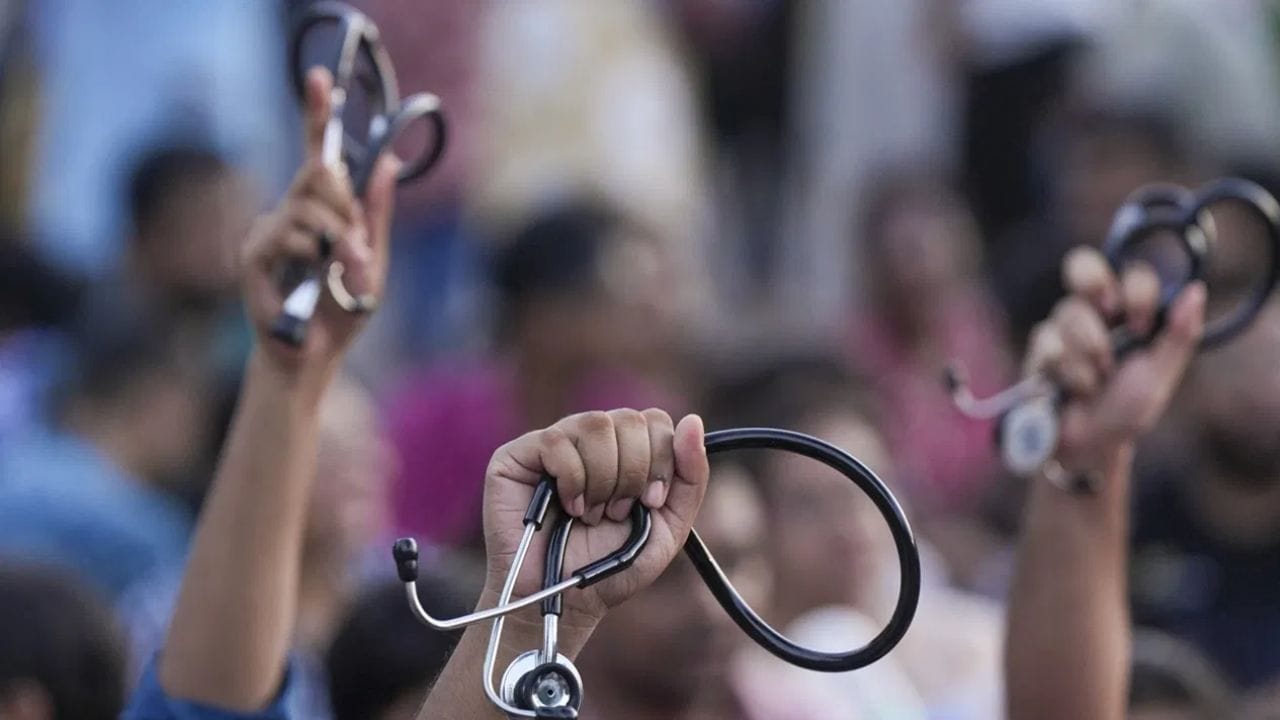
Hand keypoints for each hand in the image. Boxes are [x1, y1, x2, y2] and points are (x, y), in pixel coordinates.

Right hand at [241, 67, 398, 372]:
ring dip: (337, 239)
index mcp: (320, 213)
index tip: (320, 79)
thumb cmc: (341, 312)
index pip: (318, 156)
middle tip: (357, 244)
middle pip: (317, 173)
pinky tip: (310, 279)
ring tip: (343, 272)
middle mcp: (290, 214)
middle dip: (345, 205)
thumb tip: (388, 162)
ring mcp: (268, 232)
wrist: (315, 357)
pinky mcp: (252, 254)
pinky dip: (312, 255)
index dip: (318, 115)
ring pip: (308, 206)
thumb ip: (376, 214)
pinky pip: (289, 234)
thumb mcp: (373, 260)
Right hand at [482, 409, 710, 627]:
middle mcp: (590, 440)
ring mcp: (554, 443)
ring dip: (603, 479)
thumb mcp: (668, 526)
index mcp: (625, 450)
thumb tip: (693, 421)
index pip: (655, 420)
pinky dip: (572, 480)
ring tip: (591, 514)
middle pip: (630, 418)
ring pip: (596, 424)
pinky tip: (567, 508)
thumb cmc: (612, 566)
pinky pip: (557, 440)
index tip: (650, 502)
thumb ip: (690, 476)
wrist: (566, 601)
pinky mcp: (517, 455)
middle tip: (618, 512)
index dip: (661, 460)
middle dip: (633, 474)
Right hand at [1025, 247, 1205, 469]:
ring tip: (1095, 383)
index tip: (1142, 328)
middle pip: (1081, 264)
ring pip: (1069, 313)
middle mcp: (1095, 312)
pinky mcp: (1039, 348)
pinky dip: (1065, 371)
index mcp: (1131, 313)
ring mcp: (1063, 328)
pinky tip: (1071, 390)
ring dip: (1088, 354)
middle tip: (1106, 314)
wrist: (1087, 446)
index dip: (1136, 293)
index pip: (1132, 274)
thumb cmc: (1126, 412)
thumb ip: (1179, 334)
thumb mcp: (1159, 375)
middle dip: (1092, 283)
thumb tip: (1196, 289)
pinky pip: (1046, 342)